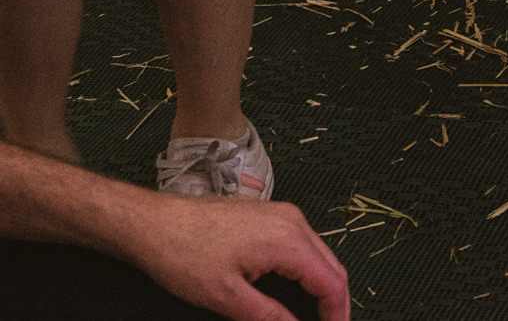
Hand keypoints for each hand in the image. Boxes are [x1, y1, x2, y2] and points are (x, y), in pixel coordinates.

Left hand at [126, 196, 349, 320]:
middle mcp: (292, 221)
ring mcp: (282, 214)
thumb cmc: (183, 254)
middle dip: (334, 300)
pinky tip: (295, 287)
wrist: (153, 222)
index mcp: (287, 240)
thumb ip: (268, 316)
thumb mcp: (226, 296)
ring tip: (315, 313)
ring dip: (321, 284)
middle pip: (331, 266)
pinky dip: (306, 269)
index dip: (337, 312)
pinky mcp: (270, 215)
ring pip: (318, 254)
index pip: (331, 281)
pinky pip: (302, 243)